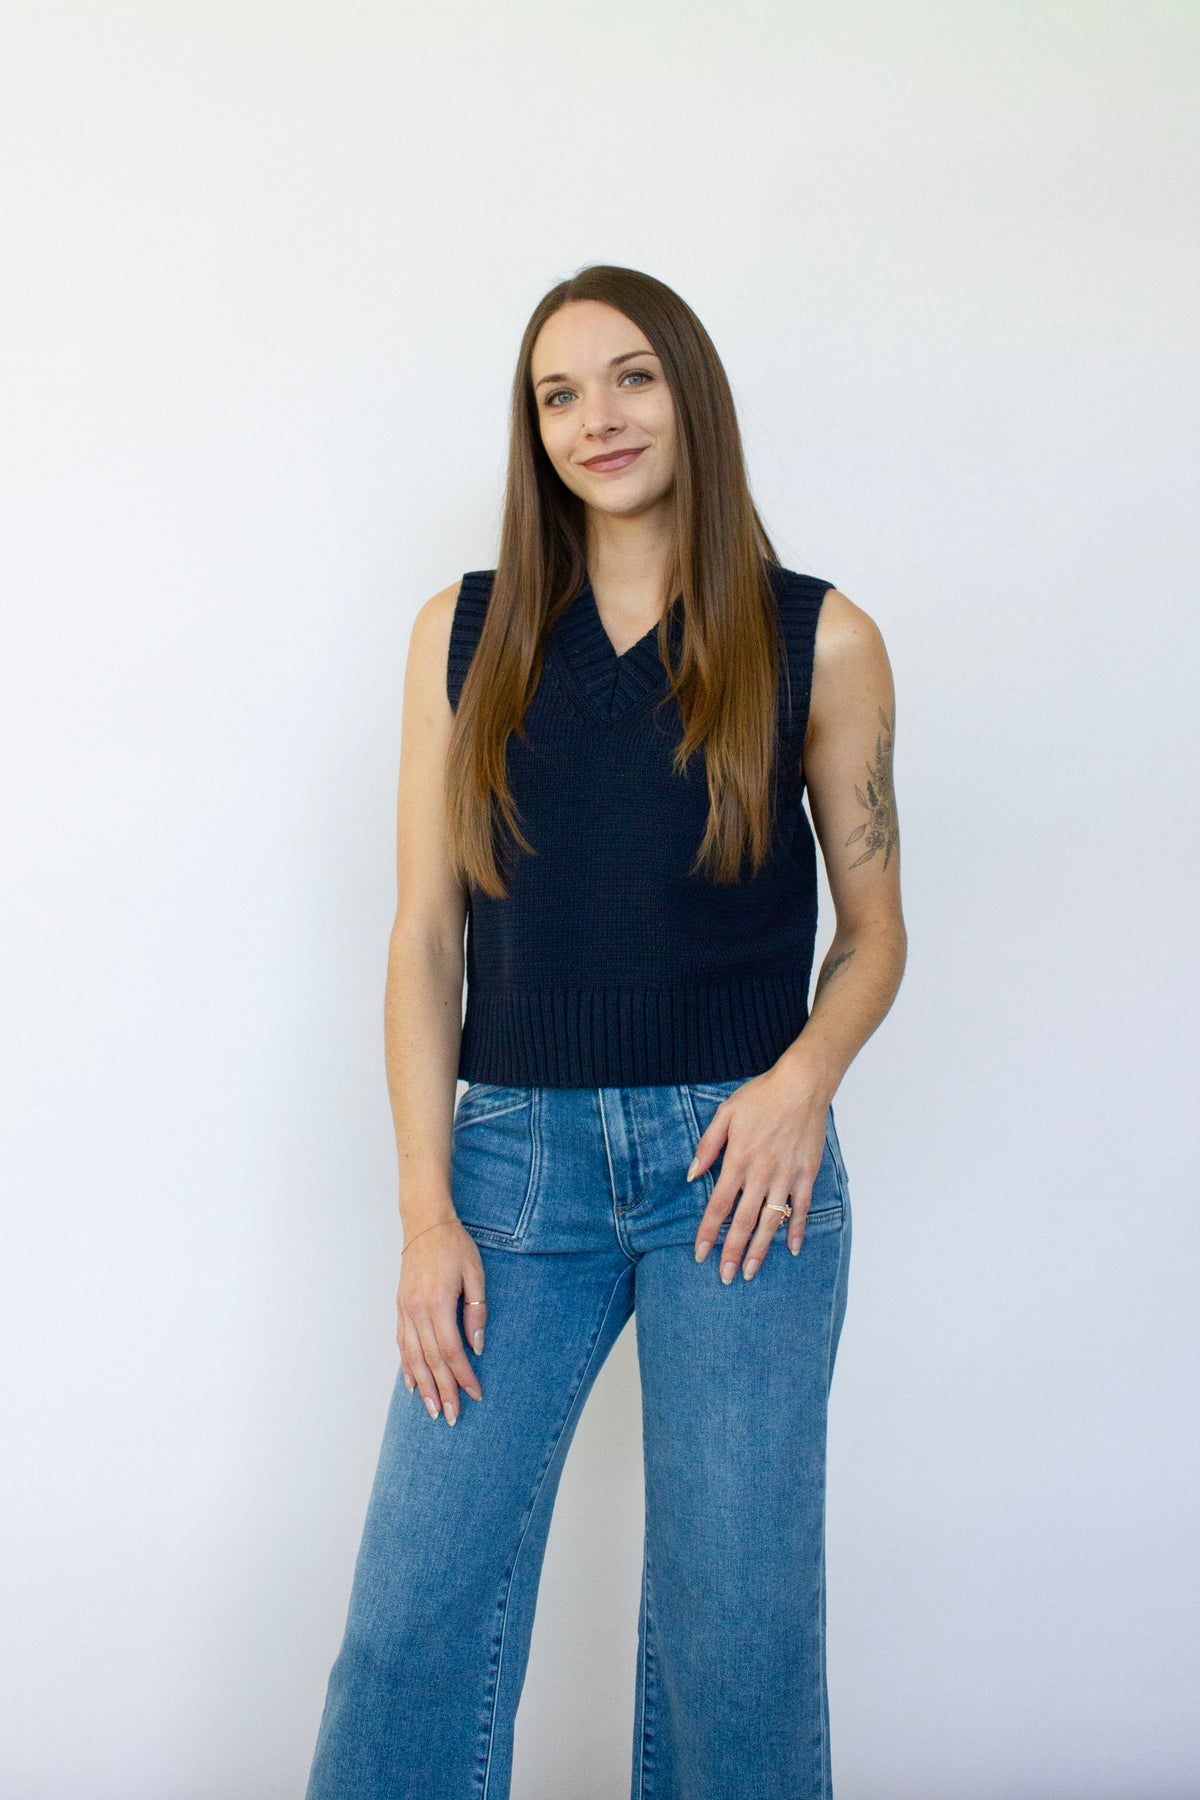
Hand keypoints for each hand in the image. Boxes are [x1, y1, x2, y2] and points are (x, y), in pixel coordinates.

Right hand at [396, 1218, 485, 1423]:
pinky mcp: (400, 1308)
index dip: (463, 1376)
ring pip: (412, 1357)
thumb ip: (476, 1311)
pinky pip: (402, 1344)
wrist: (425, 1224)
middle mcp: (416, 1310)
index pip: (451, 1351)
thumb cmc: (454, 1246)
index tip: (475, 1395)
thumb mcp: (475, 1274)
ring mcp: (405, 1310)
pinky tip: (413, 1385)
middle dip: (443, 1391)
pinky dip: (407, 1367)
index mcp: (437, 1302)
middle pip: (430, 1360)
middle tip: (451, 1417)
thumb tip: (477, 1346)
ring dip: (423, 1387)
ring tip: (432, 1410)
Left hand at [688, 1064, 830, 1281]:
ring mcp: (786, 1175)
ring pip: (771, 1221)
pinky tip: (792, 1249)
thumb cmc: (761, 1096)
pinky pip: (802, 1208)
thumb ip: (707, 1146)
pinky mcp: (806, 1174)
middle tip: (725, 1277)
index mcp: (738, 1159)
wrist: (801, 1085)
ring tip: (751, 1273)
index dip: (708, 1231)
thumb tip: (692, 1176)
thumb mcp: (725, 1114)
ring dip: (760, 1249)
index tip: (700, 1254)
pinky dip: (797, 1230)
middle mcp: (761, 1173)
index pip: (719, 1205)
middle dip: (733, 1252)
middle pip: (743, 1221)